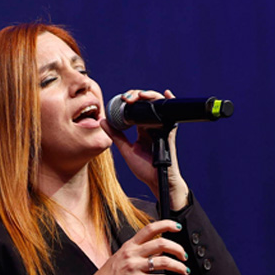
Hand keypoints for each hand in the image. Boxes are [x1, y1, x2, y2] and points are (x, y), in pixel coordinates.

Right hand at [83, 219, 188, 274]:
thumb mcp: (121, 258)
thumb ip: (139, 253)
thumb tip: (159, 252)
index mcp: (128, 246)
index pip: (149, 229)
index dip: (166, 225)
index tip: (177, 227)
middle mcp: (132, 254)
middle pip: (161, 243)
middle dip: (178, 249)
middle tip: (183, 255)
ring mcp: (134, 267)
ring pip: (164, 261)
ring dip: (179, 266)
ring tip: (184, 270)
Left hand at [99, 89, 190, 210]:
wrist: (158, 181)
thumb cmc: (144, 169)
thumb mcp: (126, 150)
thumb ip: (115, 135)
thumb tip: (102, 121)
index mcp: (143, 129)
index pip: (137, 108)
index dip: (130, 100)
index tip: (120, 99)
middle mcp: (153, 126)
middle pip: (147, 103)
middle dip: (137, 95)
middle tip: (127, 97)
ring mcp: (161, 127)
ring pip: (157, 105)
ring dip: (149, 96)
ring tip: (139, 95)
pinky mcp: (169, 132)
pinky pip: (171, 115)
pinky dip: (170, 102)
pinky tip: (166, 94)